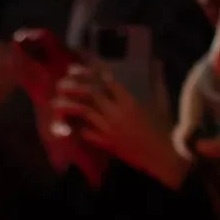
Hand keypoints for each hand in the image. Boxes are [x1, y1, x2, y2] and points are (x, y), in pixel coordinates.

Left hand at [48, 61, 185, 188]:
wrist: (162, 156)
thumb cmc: (163, 128)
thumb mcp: (162, 103)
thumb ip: (157, 82)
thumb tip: (157, 63)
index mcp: (130, 101)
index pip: (108, 81)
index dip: (92, 71)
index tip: (79, 67)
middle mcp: (117, 113)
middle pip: (91, 94)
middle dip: (74, 85)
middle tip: (61, 82)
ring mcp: (110, 128)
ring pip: (84, 112)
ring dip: (68, 105)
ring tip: (55, 102)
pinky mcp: (106, 143)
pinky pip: (87, 133)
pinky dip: (77, 127)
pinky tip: (67, 124)